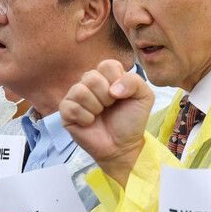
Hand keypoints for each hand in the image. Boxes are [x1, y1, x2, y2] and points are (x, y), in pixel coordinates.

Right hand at [59, 59, 153, 187]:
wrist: (123, 146)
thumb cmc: (131, 121)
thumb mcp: (144, 97)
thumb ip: (135, 82)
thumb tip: (112, 89)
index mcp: (107, 76)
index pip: (107, 65)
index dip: (117, 81)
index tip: (121, 96)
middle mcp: (89, 83)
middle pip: (92, 77)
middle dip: (106, 97)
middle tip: (110, 107)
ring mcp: (76, 97)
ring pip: (80, 91)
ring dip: (96, 107)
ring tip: (100, 114)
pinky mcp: (66, 112)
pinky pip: (71, 107)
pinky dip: (86, 118)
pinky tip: (91, 122)